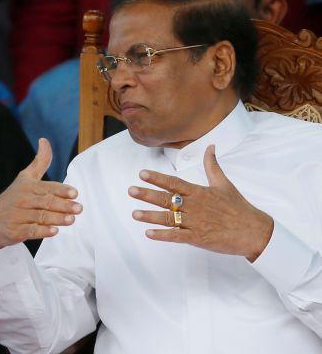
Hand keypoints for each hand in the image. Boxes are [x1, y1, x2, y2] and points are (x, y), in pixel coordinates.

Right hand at [0, 138, 82, 253]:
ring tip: (71, 219)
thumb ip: (39, 162)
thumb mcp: (25, 178)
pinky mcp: (17, 231)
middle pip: (46, 202)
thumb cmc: (13, 198)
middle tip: (78, 208)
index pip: (47, 187)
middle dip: (63, 205)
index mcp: (28, 186)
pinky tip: (54, 231)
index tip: (74, 193)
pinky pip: (31, 231)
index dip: (61, 190)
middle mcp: (23, 200)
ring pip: (41, 216)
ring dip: (57, 218)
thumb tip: (44, 140)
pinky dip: (43, 231)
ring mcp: (19, 216)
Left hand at [128, 145, 273, 261]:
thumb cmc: (238, 207)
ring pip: (168, 218)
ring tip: (134, 213)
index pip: (174, 182)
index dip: (157, 178)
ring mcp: (195, 222)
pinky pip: (176, 236)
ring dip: (150, 216)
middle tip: (131, 191)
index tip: (142, 174)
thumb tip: (211, 146)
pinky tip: (148, 234)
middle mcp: (194, 206)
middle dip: (147, 195)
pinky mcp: (198, 237)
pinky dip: (162, 235)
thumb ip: (212, 165)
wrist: (253, 231)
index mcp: (199, 192)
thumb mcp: (224, 183)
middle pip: (167, 199)